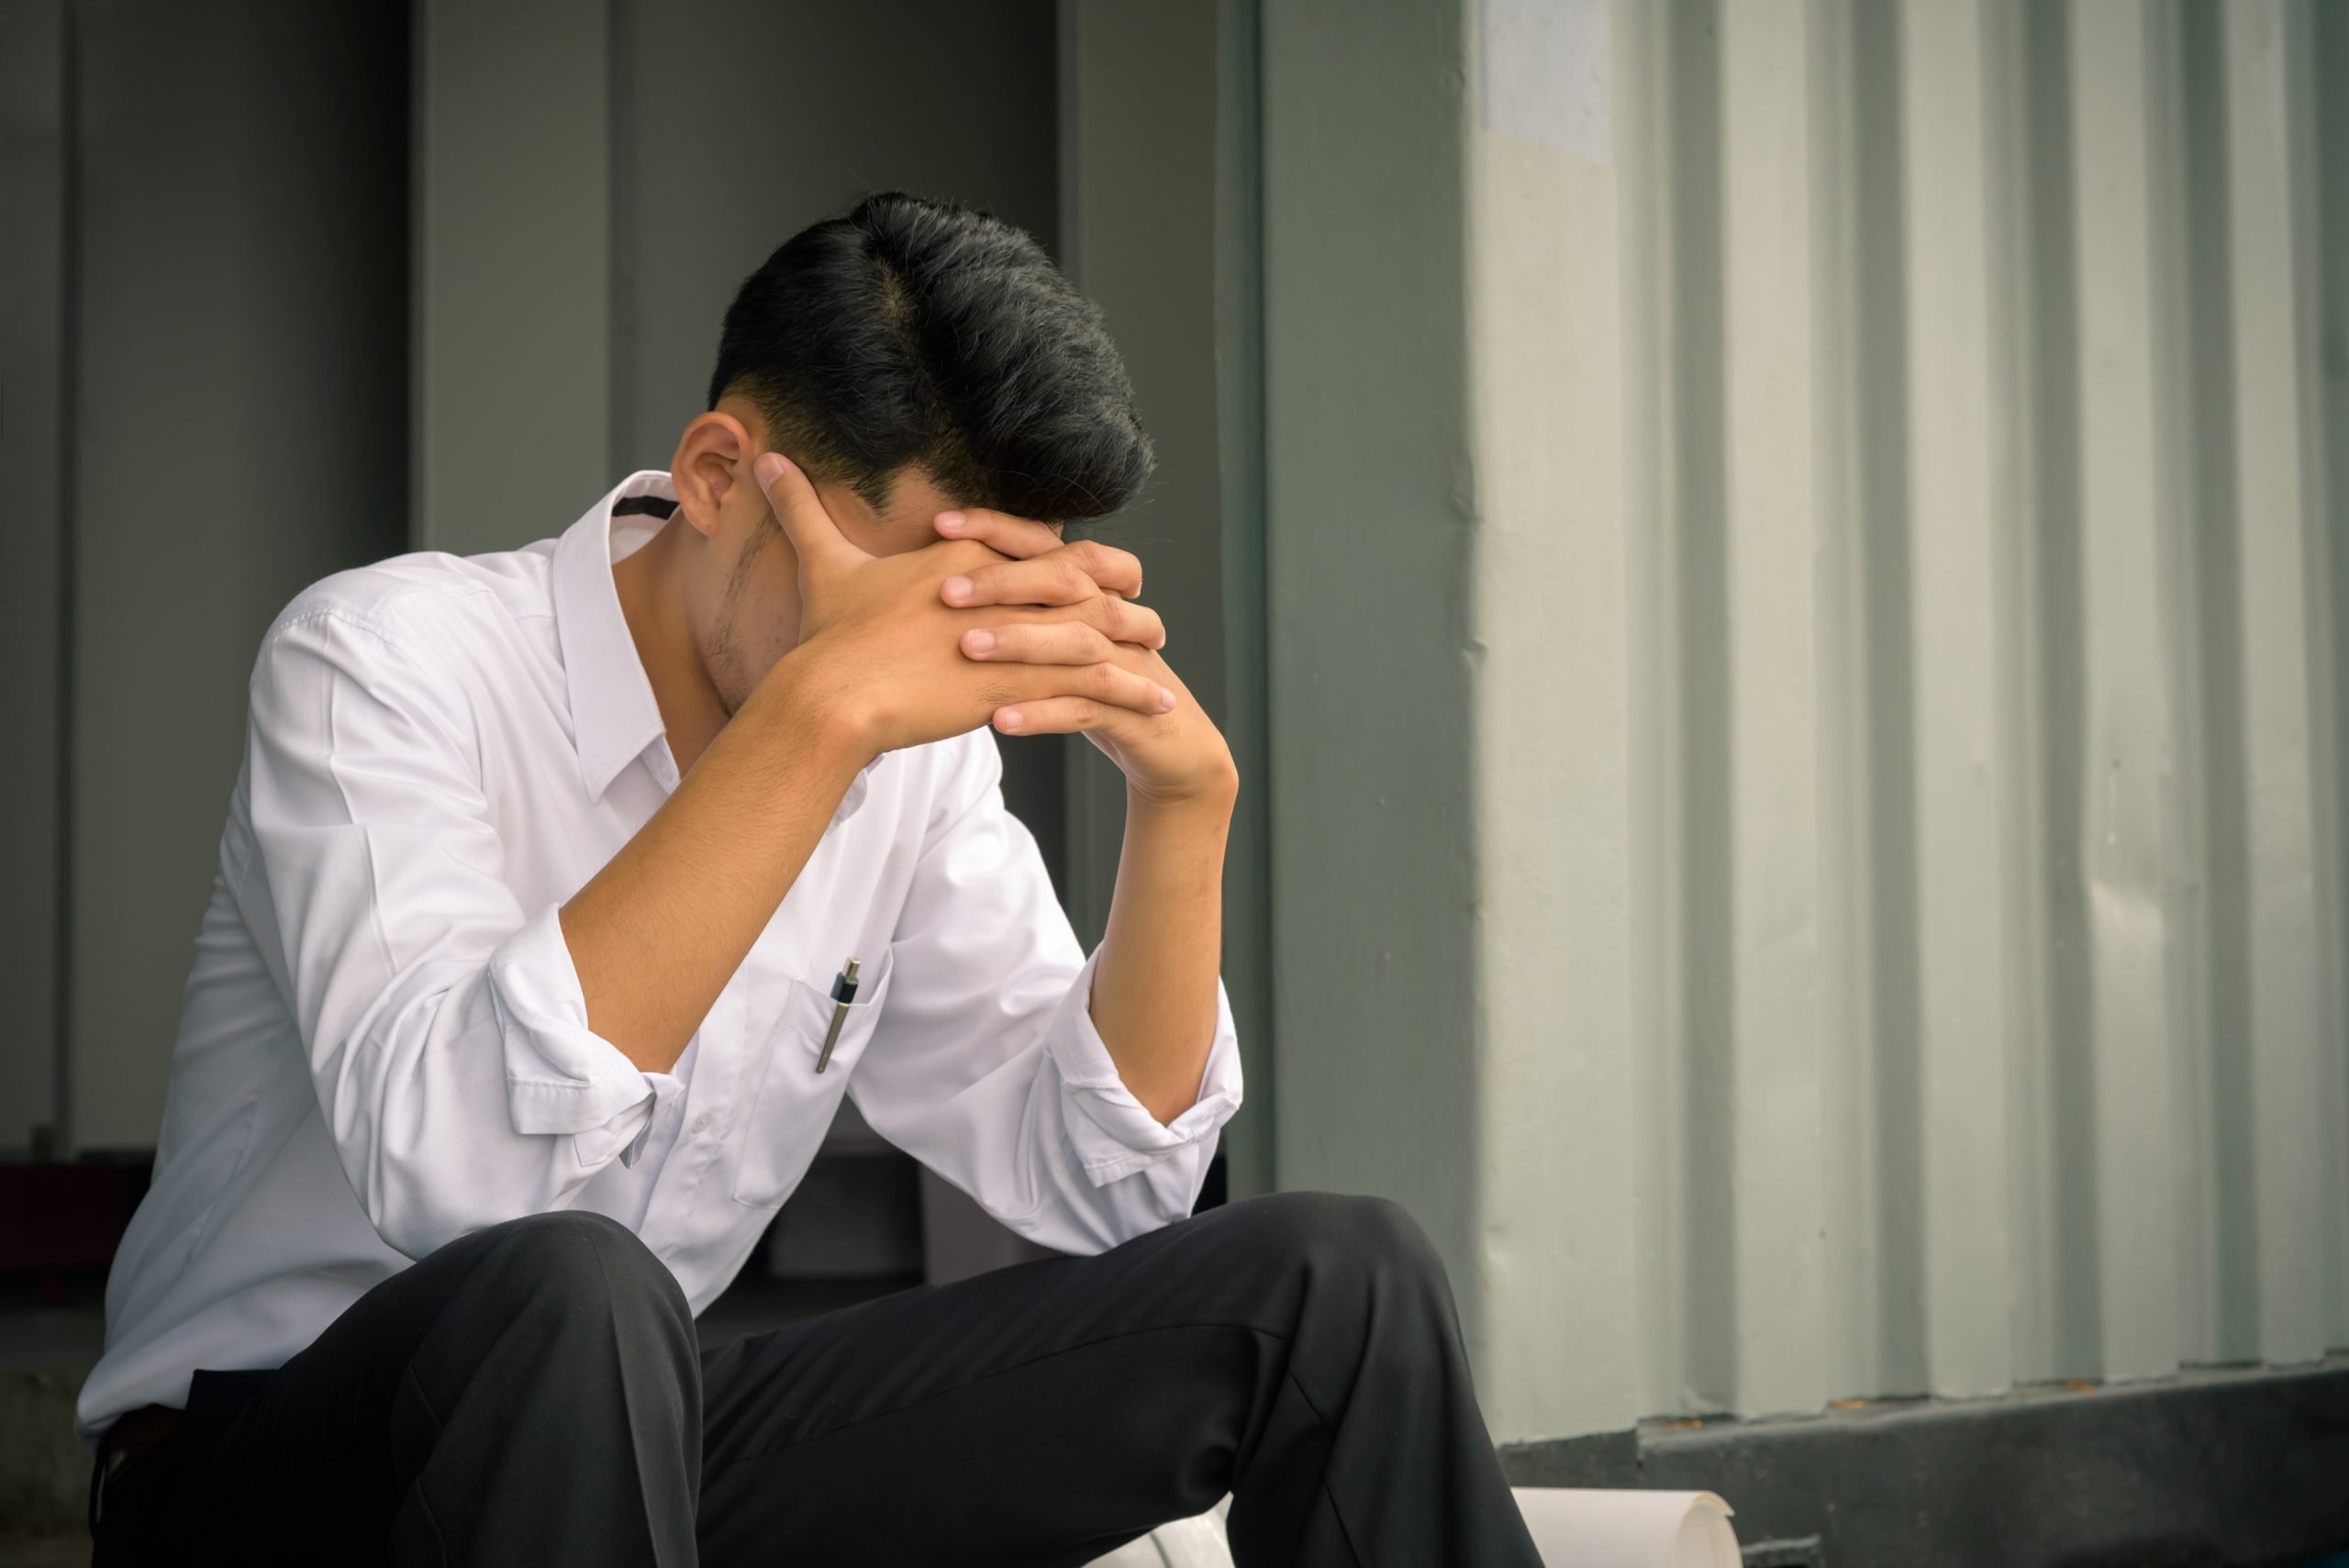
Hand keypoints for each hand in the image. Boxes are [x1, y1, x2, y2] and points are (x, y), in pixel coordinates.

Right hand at [753, 453, 1179, 757]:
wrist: (827, 696)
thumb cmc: (826, 638)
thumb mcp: (822, 562)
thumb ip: (801, 508)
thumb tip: (765, 458)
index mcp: (967, 558)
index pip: (1040, 548)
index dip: (1075, 562)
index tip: (1102, 573)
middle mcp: (1001, 588)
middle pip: (1084, 581)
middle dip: (1122, 598)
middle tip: (1152, 615)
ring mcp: (1012, 635)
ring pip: (1098, 633)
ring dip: (1137, 650)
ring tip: (1167, 667)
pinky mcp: (1019, 682)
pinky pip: (1092, 685)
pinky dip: (1132, 694)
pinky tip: (1163, 709)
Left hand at [934, 509, 1237, 807]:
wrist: (1170, 740)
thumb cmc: (1098, 682)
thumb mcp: (1064, 635)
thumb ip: (1024, 604)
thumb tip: (949, 573)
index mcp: (1092, 591)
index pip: (1047, 543)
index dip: (999, 528)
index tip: (942, 524)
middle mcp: (1112, 617)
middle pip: (1067, 581)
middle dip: (1005, 581)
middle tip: (948, 589)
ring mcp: (1126, 663)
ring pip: (1076, 642)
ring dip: (1022, 642)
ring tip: (968, 647)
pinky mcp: (1132, 712)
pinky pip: (1086, 709)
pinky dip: (1043, 713)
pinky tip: (999, 720)